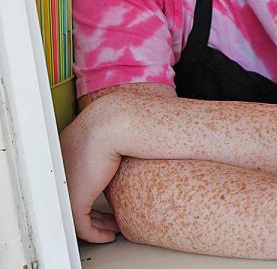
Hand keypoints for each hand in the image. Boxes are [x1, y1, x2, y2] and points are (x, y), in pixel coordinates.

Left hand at [59, 98, 122, 242]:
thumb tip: (133, 142)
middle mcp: (63, 168)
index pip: (77, 178)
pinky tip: (109, 235)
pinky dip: (96, 233)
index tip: (108, 197)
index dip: (93, 190)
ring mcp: (67, 185)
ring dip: (98, 225)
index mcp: (69, 149)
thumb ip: (115, 140)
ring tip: (113, 228)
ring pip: (77, 214)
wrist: (112, 125)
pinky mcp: (75, 200)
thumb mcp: (114, 130)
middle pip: (76, 197)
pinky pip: (82, 226)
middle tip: (111, 219)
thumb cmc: (121, 122)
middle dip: (96, 212)